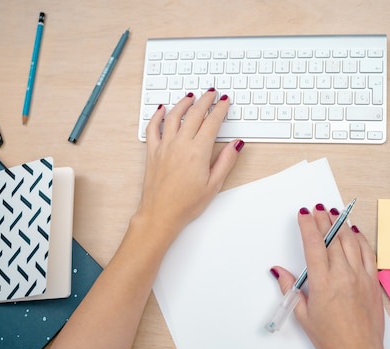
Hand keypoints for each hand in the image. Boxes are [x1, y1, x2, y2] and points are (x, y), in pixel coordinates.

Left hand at [135, 89, 243, 239]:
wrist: (161, 214)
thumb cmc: (186, 204)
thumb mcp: (214, 184)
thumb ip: (226, 161)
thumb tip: (236, 144)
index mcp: (198, 151)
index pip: (212, 122)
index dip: (220, 109)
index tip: (225, 101)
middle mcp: (180, 144)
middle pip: (194, 114)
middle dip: (205, 100)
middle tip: (212, 93)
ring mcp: (165, 146)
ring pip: (174, 116)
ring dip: (184, 103)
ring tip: (191, 96)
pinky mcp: (153, 152)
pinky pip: (153, 128)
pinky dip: (157, 116)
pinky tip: (161, 109)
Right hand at [270, 204, 385, 348]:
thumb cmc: (331, 339)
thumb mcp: (303, 314)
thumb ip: (290, 288)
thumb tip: (280, 272)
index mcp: (323, 283)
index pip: (314, 244)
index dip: (308, 225)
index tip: (304, 214)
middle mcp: (343, 275)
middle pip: (332, 238)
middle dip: (323, 220)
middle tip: (318, 209)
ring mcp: (360, 277)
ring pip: (351, 241)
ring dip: (341, 225)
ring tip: (334, 214)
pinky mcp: (373, 282)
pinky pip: (368, 253)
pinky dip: (360, 239)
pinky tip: (354, 232)